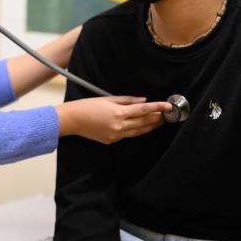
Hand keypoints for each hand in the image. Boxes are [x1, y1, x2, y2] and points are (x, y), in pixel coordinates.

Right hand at [55, 96, 170, 144]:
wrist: (73, 120)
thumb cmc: (88, 106)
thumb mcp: (108, 99)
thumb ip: (128, 100)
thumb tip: (143, 101)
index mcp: (119, 113)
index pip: (143, 110)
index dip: (157, 108)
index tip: (167, 106)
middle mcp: (119, 126)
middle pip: (144, 122)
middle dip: (156, 118)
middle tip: (166, 114)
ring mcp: (116, 135)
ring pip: (138, 132)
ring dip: (149, 126)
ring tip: (158, 121)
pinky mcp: (111, 141)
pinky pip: (127, 135)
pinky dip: (135, 130)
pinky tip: (140, 126)